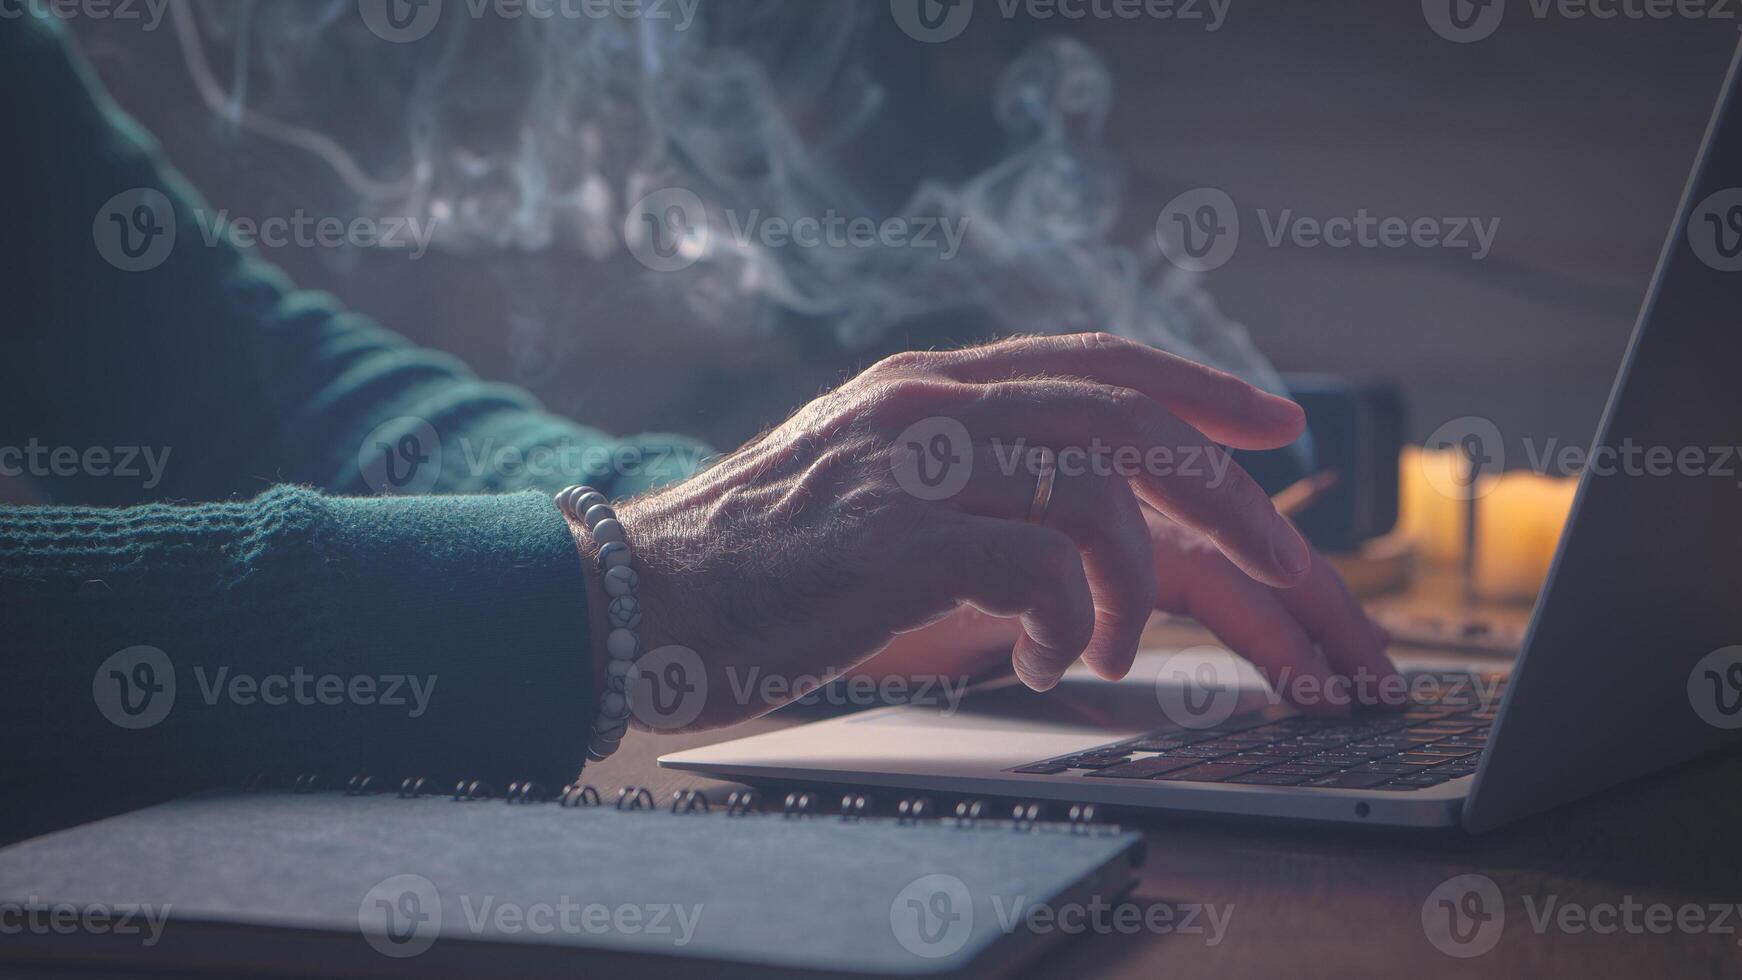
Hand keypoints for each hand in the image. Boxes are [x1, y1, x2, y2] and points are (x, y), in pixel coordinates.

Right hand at [608, 333, 1394, 730]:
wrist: (637, 596)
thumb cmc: (764, 565)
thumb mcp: (879, 494)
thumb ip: (974, 484)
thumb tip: (1098, 529)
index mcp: (932, 384)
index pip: (1097, 359)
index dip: (1199, 385)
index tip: (1276, 426)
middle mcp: (931, 400)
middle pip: (1128, 419)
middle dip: (1230, 496)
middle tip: (1287, 561)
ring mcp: (913, 459)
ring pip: (1096, 490)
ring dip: (1132, 588)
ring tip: (1106, 652)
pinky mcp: (896, 535)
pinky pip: (1038, 565)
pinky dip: (1067, 625)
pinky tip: (1041, 665)